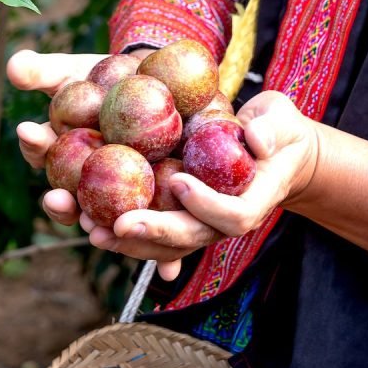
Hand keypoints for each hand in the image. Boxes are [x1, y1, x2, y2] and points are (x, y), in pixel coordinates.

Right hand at [6, 49, 149, 228]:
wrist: (154, 86)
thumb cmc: (104, 78)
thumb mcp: (73, 72)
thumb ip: (42, 72)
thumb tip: (13, 66)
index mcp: (57, 154)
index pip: (40, 152)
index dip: (34, 144)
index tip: (29, 130)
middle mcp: (82, 184)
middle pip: (68, 202)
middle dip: (60, 205)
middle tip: (56, 199)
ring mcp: (115, 199)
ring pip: (104, 220)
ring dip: (96, 227)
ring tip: (94, 231)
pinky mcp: (151, 204)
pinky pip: (148, 223)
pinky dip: (145, 233)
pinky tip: (148, 238)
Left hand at [82, 91, 317, 279]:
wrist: (270, 154)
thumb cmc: (276, 132)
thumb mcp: (281, 121)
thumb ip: (272, 128)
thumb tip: (256, 138)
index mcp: (253, 202)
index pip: (233, 216)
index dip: (206, 204)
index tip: (179, 181)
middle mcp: (222, 222)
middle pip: (189, 238)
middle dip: (154, 232)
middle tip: (119, 224)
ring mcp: (198, 226)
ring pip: (164, 246)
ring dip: (128, 242)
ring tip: (92, 230)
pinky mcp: (177, 219)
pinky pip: (149, 233)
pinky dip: (119, 231)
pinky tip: (86, 221)